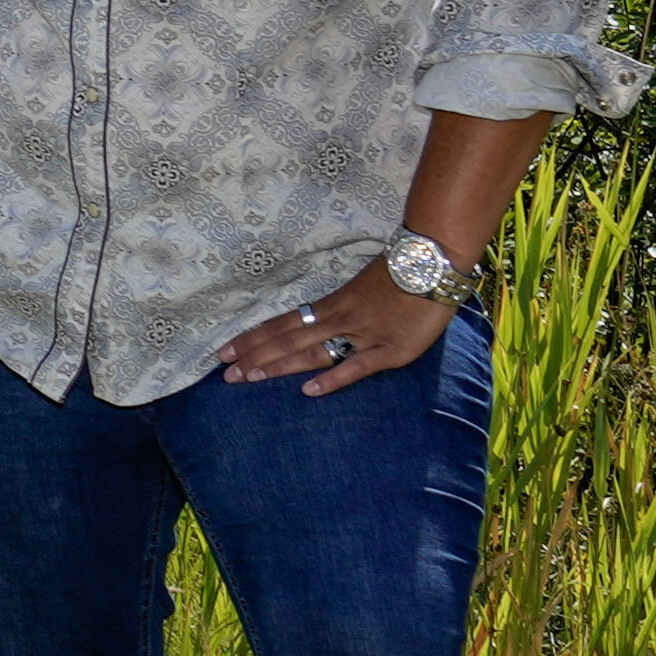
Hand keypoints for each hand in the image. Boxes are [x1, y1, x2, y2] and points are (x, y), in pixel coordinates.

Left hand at [220, 262, 450, 395]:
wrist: (432, 263)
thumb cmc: (400, 275)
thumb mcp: (361, 289)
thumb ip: (341, 308)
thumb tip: (317, 321)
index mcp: (331, 305)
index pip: (282, 324)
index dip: (253, 339)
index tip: (224, 352)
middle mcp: (339, 320)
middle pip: (288, 339)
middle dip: (254, 356)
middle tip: (223, 373)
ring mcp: (363, 335)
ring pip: (311, 351)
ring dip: (278, 365)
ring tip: (247, 378)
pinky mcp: (390, 351)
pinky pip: (355, 366)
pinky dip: (332, 379)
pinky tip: (307, 391)